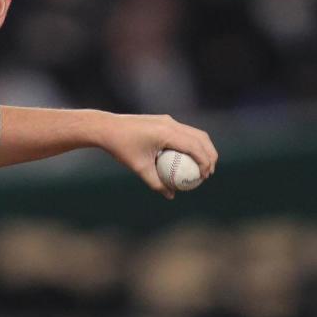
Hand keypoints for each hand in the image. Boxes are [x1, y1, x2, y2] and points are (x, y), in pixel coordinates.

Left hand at [98, 113, 217, 199]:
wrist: (106, 128)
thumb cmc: (121, 148)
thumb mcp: (139, 168)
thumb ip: (156, 183)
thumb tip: (171, 196)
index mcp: (167, 132)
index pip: (195, 146)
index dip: (205, 162)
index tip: (205, 176)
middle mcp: (170, 123)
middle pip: (201, 138)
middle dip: (210, 155)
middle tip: (209, 173)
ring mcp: (167, 120)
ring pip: (194, 133)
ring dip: (203, 148)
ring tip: (203, 166)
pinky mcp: (163, 120)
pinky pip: (183, 132)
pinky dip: (190, 143)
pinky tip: (187, 159)